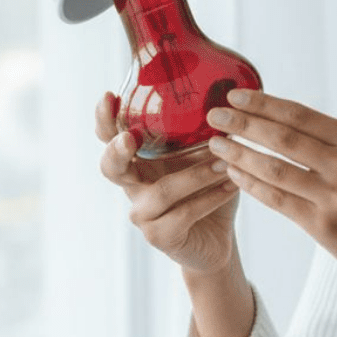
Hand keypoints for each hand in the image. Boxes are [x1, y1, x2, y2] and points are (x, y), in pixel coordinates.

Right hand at [96, 91, 240, 276]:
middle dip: (118, 150)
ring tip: (225, 164)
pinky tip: (232, 186)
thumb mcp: (208, 156)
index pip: (110, 137)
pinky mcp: (160, 236)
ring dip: (195, 175)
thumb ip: (209, 132)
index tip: (109, 97)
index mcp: (141, 161)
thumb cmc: (209, 191)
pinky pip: (183, 214)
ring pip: (161, 192)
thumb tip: (229, 97)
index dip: (105, 119)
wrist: (217, 239)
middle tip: (130, 137)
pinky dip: (210, 198)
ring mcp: (143, 214)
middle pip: (111, 167)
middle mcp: (135, 186)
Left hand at [204, 88, 336, 290]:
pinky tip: (232, 175)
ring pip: (275, 168)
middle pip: (283, 137)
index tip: (235, 95)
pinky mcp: (324, 224)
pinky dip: (251, 185)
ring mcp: (336, 195)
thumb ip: (331, 141)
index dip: (264, 103)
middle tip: (214, 115)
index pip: (301, 115)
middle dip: (244, 123)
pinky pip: (277, 199)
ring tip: (216, 145)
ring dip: (240, 154)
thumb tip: (279, 118)